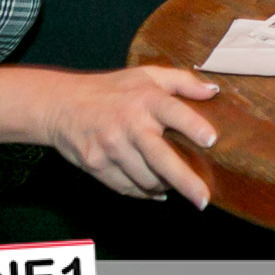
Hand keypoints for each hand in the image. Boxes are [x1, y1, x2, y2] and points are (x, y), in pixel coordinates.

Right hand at [43, 67, 219, 207]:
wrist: (62, 105)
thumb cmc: (111, 89)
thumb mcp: (147, 75)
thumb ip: (182, 82)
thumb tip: (213, 91)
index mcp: (146, 99)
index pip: (174, 112)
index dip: (194, 126)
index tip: (212, 140)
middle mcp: (129, 124)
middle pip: (161, 157)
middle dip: (185, 181)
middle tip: (203, 199)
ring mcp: (111, 147)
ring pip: (145, 178)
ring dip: (164, 186)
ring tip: (175, 185)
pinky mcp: (97, 165)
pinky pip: (127, 187)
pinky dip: (144, 192)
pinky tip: (156, 190)